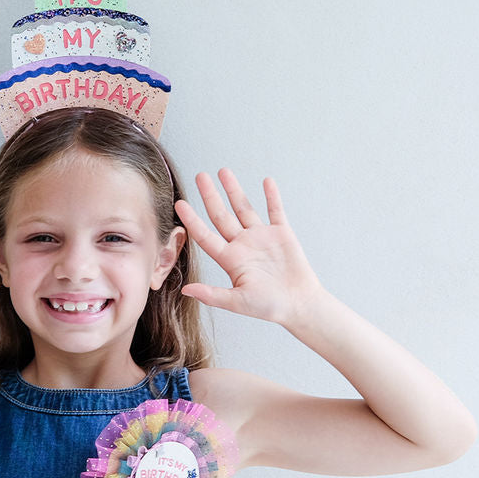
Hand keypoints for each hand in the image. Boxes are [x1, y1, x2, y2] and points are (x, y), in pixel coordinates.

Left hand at [175, 170, 322, 329]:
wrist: (298, 305)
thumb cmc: (268, 307)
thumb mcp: (237, 302)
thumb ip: (212, 295)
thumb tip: (185, 290)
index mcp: (230, 259)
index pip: (205, 236)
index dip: (193, 220)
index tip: (180, 204)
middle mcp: (242, 244)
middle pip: (221, 215)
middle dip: (210, 195)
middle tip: (200, 176)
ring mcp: (261, 237)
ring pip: (244, 208)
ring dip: (234, 190)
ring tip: (224, 171)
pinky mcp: (281, 234)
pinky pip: (275, 210)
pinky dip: (272, 196)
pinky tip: (266, 181)